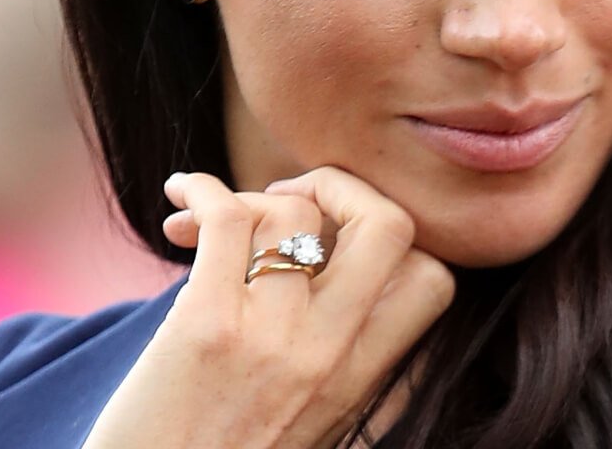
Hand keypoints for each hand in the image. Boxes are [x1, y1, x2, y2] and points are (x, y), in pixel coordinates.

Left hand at [81, 166, 455, 448]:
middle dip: (342, 187)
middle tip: (291, 201)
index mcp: (363, 384)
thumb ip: (344, 366)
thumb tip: (343, 278)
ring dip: (247, 196)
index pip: (431, 279)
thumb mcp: (314, 425)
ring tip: (205, 220)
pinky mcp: (205, 324)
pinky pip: (224, 216)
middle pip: (390, 225)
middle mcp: (331, 358)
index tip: (335, 235)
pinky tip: (180, 197)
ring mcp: (273, 340)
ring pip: (292, 211)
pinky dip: (200, 189)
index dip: (391, 237)